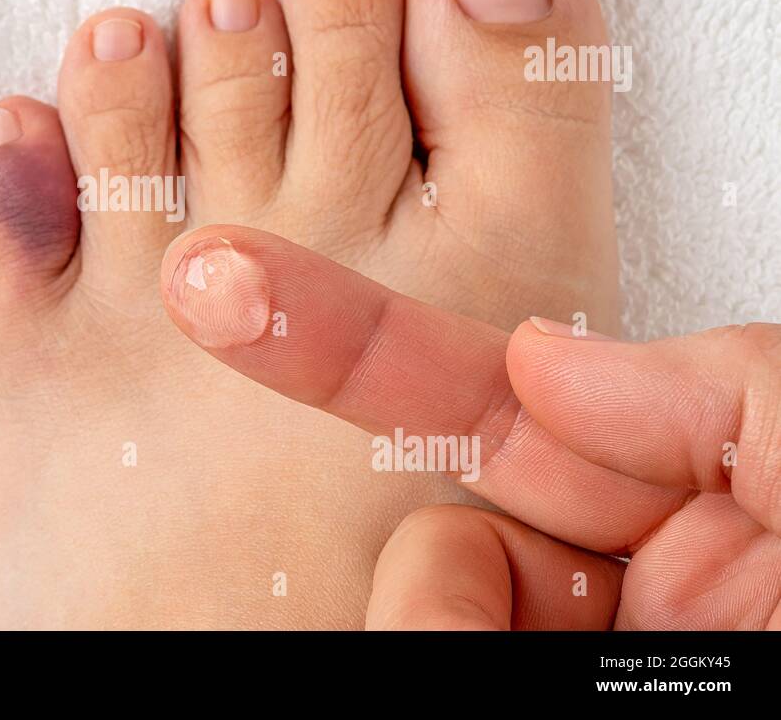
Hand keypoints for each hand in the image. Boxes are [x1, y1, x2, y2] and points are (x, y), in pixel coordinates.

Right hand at [159, 225, 780, 628]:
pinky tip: (471, 629)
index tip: (230, 283)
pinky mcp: (535, 707)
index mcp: (701, 511)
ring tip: (552, 645)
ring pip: (426, 617)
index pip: (500, 403)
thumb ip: (731, 394)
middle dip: (425, 568)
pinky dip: (438, 635)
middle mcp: (622, 600)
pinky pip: (430, 651)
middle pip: (441, 534)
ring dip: (447, 627)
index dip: (350, 337)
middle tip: (487, 612)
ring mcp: (574, 667)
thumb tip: (547, 359)